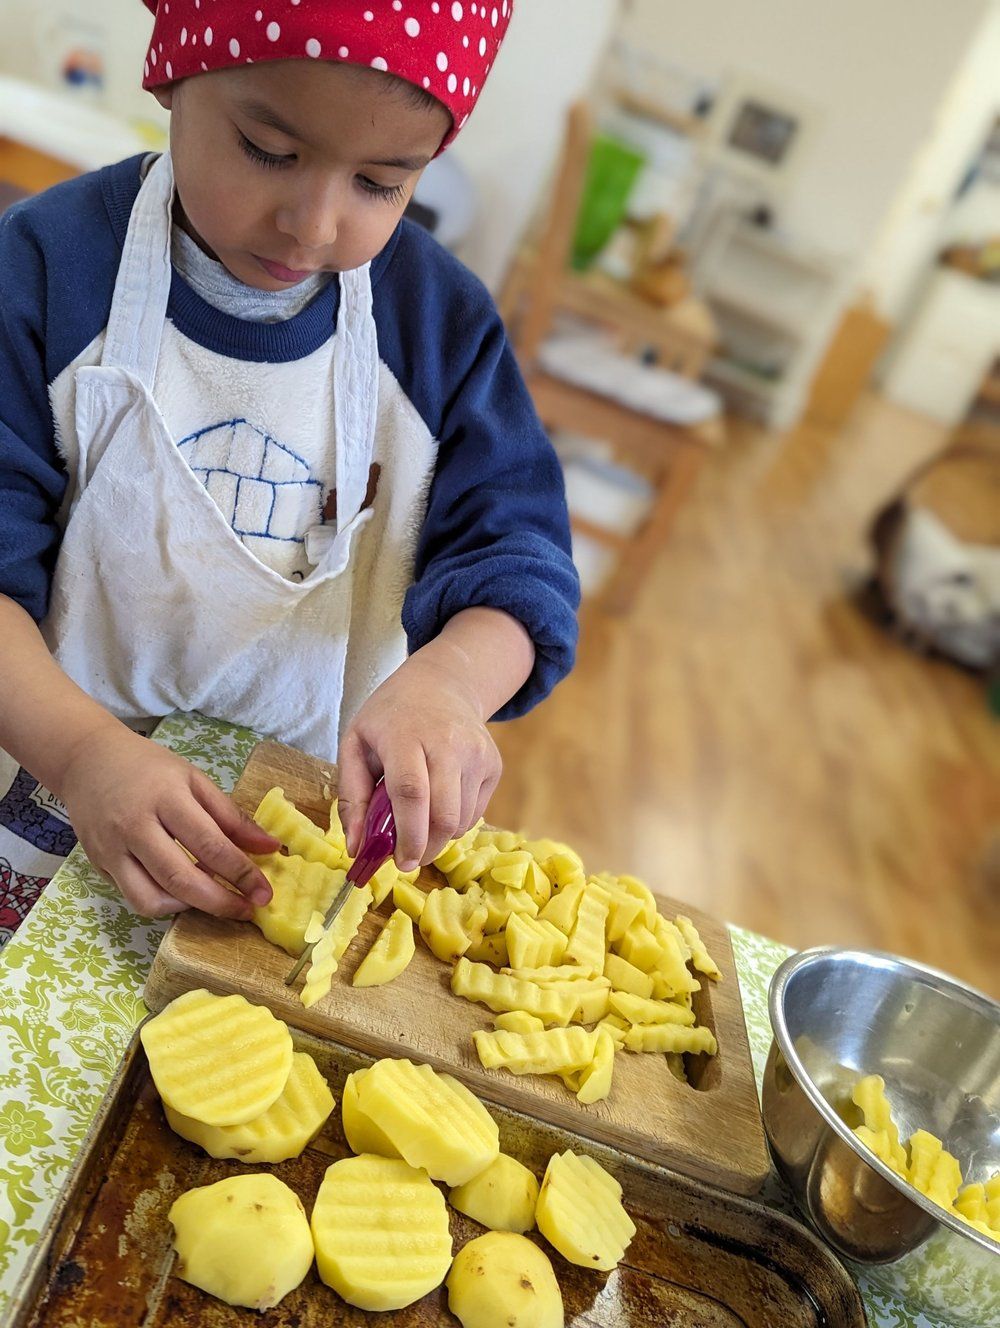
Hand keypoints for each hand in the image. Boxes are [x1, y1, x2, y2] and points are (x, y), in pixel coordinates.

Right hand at [58, 725, 278, 919]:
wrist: (88, 760)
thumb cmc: (149, 768)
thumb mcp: (195, 780)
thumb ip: (232, 817)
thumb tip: (271, 847)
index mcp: (166, 797)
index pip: (209, 844)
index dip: (241, 873)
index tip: (264, 893)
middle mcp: (135, 826)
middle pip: (180, 879)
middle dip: (220, 902)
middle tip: (247, 909)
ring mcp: (112, 849)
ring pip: (152, 899)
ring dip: (190, 908)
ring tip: (213, 899)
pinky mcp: (98, 865)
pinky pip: (134, 897)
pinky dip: (164, 903)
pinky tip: (182, 892)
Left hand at [338, 651, 501, 871]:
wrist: (441, 684)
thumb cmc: (390, 716)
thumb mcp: (355, 744)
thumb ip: (352, 797)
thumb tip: (356, 848)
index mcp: (405, 735)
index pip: (411, 792)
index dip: (407, 835)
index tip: (398, 862)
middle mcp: (448, 743)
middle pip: (443, 814)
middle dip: (425, 849)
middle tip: (407, 859)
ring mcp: (477, 754)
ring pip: (462, 821)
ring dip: (439, 837)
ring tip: (419, 823)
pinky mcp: (494, 764)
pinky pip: (476, 813)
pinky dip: (455, 823)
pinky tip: (439, 804)